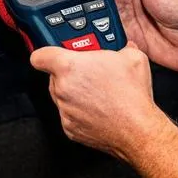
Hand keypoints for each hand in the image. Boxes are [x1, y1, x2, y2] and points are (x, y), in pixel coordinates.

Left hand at [30, 43, 170, 163]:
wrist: (137, 130)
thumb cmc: (131, 96)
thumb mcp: (132, 57)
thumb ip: (121, 47)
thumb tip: (124, 47)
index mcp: (69, 67)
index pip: (40, 56)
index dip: (45, 53)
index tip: (52, 55)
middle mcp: (62, 89)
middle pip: (53, 76)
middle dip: (68, 73)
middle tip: (89, 72)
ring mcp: (64, 111)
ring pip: (62, 96)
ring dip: (75, 93)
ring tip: (97, 92)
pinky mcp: (70, 128)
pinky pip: (69, 115)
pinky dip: (80, 112)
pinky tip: (98, 108)